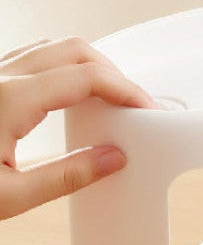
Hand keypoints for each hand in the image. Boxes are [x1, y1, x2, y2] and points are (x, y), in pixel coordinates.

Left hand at [0, 36, 155, 219]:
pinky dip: (65, 68)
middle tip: (134, 105)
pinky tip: (73, 96)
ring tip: (111, 100)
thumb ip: (68, 177)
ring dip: (89, 66)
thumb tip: (112, 159)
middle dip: (113, 73)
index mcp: (8, 101)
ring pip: (53, 47)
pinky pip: (33, 57)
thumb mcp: (10, 197)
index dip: (125, 90)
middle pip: (74, 50)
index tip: (147, 109)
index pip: (86, 78)